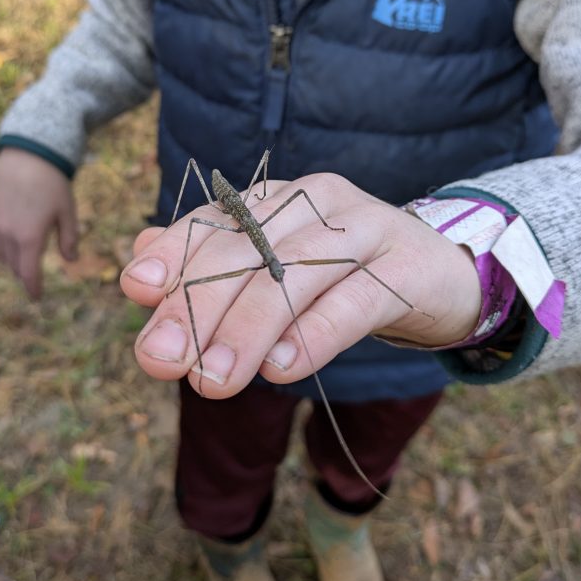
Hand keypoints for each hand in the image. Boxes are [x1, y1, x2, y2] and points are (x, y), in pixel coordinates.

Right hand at [0, 148, 77, 298]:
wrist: (29, 151)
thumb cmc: (53, 182)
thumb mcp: (67, 211)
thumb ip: (69, 238)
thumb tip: (71, 260)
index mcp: (30, 237)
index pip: (28, 273)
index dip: (33, 287)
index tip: (37, 297)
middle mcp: (9, 232)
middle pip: (13, 264)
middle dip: (23, 274)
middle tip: (32, 279)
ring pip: (1, 249)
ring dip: (12, 258)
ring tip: (22, 261)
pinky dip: (5, 240)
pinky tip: (14, 235)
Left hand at [120, 171, 480, 397]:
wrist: (443, 275)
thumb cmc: (344, 276)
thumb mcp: (275, 270)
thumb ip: (209, 267)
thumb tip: (136, 267)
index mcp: (280, 201)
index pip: (217, 220)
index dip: (176, 252)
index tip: (136, 289)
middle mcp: (318, 202)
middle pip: (248, 250)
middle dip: (197, 305)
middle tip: (161, 359)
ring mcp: (366, 229)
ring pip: (295, 273)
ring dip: (247, 330)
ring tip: (211, 380)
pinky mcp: (407, 267)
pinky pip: (354, 300)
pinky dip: (313, 335)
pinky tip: (279, 369)